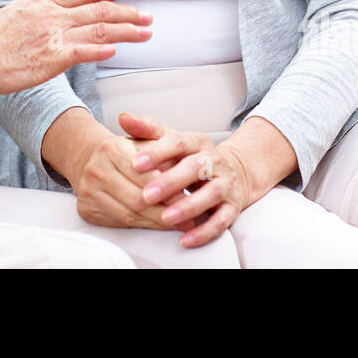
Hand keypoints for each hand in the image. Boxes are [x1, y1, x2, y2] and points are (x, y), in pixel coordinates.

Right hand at [0, 0, 152, 95]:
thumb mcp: (17, 7)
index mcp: (46, 2)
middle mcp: (53, 15)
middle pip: (99, 10)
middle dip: (128, 13)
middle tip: (149, 16)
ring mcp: (53, 36)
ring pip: (98, 29)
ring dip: (125, 31)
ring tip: (146, 34)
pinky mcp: (51, 59)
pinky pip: (81, 52)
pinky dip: (100, 49)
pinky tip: (116, 50)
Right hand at [67, 115, 197, 231]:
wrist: (88, 156)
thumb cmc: (123, 150)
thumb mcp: (144, 139)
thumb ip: (164, 150)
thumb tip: (186, 170)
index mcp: (112, 148)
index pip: (145, 176)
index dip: (168, 190)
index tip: (188, 199)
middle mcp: (96, 169)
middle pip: (136, 199)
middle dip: (165, 212)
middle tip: (188, 219)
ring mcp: (88, 191)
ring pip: (128, 215)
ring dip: (155, 222)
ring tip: (177, 224)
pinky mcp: (86, 209)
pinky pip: (117, 223)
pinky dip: (140, 225)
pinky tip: (155, 224)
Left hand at [121, 113, 253, 247]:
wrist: (233, 172)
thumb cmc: (192, 158)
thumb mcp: (171, 140)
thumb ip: (147, 131)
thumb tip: (124, 118)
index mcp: (197, 142)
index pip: (178, 142)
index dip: (157, 152)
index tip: (135, 163)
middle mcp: (213, 161)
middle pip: (195, 168)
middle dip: (171, 182)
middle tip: (147, 194)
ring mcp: (225, 184)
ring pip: (211, 194)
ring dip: (188, 207)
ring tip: (165, 218)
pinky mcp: (232, 207)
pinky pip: (221, 221)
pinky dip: (204, 232)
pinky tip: (186, 239)